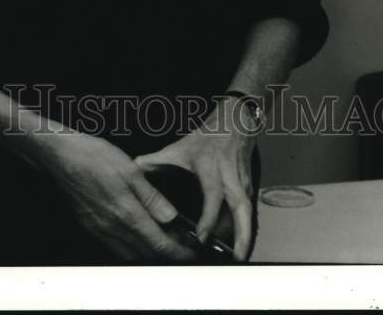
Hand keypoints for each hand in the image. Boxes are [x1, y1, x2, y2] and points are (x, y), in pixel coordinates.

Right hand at [37, 130, 199, 262]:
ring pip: (131, 255)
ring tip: (163, 238)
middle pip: (147, 254)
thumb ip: (152, 197)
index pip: (159, 245)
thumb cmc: (92, 156)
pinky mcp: (89, 228)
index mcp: (126, 213)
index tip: (192, 253)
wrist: (58, 157)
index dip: (179, 252)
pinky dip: (132, 248)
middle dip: (167, 254)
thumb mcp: (130, 169)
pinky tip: (137, 234)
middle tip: (182, 244)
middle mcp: (112, 229)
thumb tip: (171, 217)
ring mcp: (99, 231)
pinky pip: (115, 248)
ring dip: (149, 252)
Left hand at [134, 98, 259, 261]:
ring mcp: (242, 183)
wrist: (234, 124)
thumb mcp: (180, 147)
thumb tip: (134, 169)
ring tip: (238, 259)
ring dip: (245, 235)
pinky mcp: (248, 188)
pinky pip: (247, 212)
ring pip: (247, 212)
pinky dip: (244, 229)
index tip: (203, 236)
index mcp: (211, 167)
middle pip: (240, 206)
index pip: (212, 194)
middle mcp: (229, 177)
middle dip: (239, 233)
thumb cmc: (205, 139)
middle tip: (234, 258)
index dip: (209, 216)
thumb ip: (157, 160)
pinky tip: (238, 247)